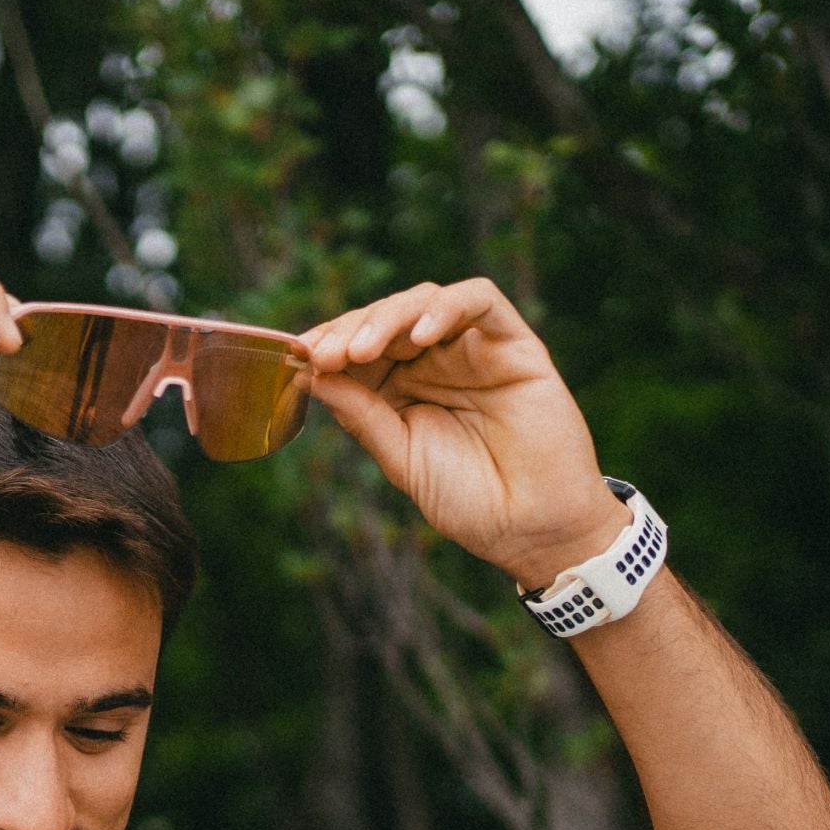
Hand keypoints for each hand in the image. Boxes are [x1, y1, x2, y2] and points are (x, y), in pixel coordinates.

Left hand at [300, 279, 627, 589]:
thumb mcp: (400, 457)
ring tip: (362, 349)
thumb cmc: (468, 500)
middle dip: (349, 330)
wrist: (531, 528)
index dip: (327, 344)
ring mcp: (474, 348)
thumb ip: (362, 415)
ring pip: (425, 300)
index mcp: (402, 386)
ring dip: (387, 317)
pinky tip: (419, 334)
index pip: (357, 347)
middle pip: (385, 318)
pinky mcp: (514, 344)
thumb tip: (312, 375)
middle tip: (325, 355)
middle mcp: (435, 360)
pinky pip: (480, 301)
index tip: (298, 357)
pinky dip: (446, 307)